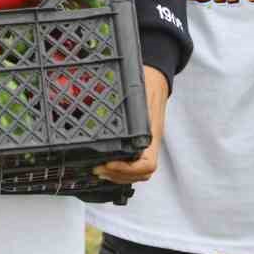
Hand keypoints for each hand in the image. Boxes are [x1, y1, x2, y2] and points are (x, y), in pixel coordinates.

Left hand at [94, 65, 169, 184]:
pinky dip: (121, 170)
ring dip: (119, 176)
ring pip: (138, 172)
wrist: (156, 77)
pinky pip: (134, 164)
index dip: (128, 170)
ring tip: (100, 170)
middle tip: (97, 169)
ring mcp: (146, 144)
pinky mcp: (140, 142)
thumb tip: (107, 106)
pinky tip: (107, 165)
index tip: (108, 164)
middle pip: (141, 174)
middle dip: (119, 175)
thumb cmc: (148, 83)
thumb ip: (128, 103)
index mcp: (152, 134)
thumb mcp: (138, 91)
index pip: (147, 165)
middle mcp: (151, 143)